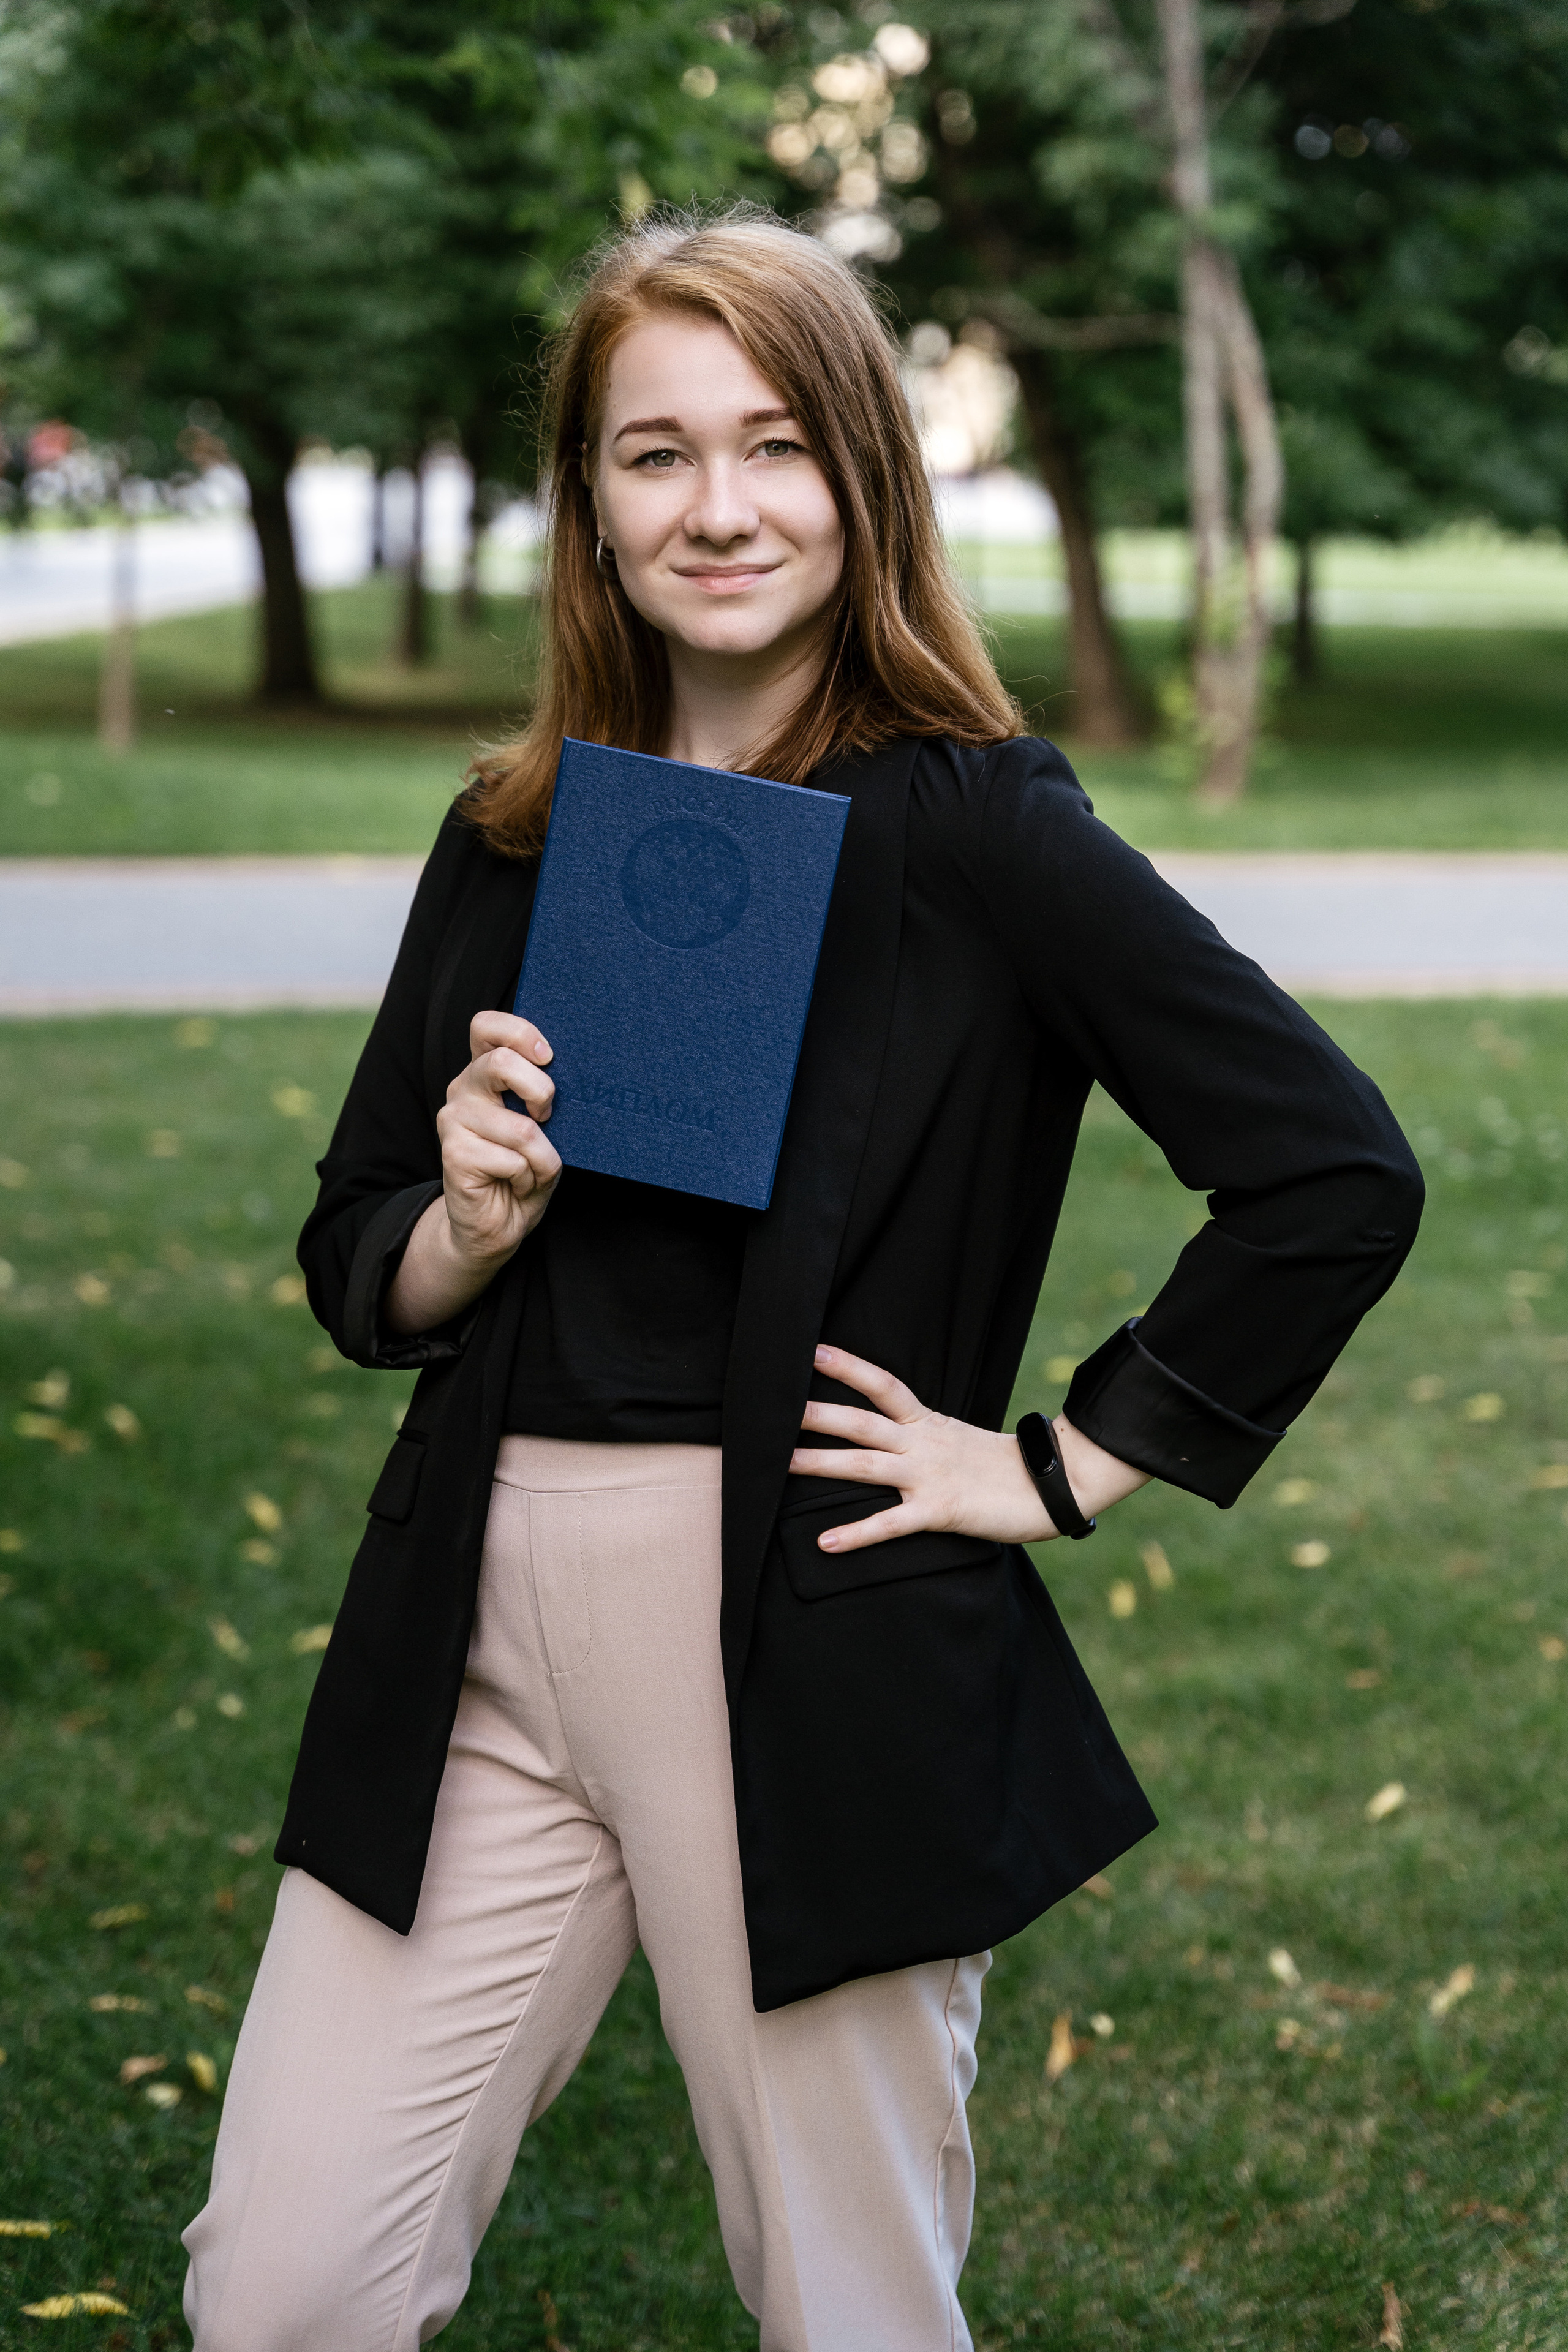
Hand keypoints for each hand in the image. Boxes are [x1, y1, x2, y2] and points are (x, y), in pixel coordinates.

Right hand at [385, 1011, 560, 1334]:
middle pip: (502, 1063)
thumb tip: (572, 1073)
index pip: (487, 1026)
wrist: (498, 1226)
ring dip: (543, 1159)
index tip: (548, 1057)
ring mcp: (454, 1121)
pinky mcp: (454, 1154)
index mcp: (485, 1074)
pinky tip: (516, 1185)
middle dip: (542, 1093)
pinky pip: (513, 1160)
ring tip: (532, 1171)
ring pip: (522, 1128)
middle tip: (548, 1119)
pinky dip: (529, 1178)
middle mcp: (464, 1089)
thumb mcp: (545, 1127)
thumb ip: (545, 1096)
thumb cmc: (526, 1171)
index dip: (520, 1032)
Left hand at [789, 1345, 1148, 1552]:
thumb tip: (895, 1438)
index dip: (848, 1368)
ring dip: (821, 1464)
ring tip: (780, 1462)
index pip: (884, 1386)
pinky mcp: (941, 1511)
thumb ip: (925, 1438)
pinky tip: (826, 1543)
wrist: (1055, 1486)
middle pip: (862, 1422)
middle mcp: (924, 1444)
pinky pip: (891, 1523)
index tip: (812, 1350)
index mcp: (929, 1424)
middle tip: (773, 1405)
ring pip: (866, 1465)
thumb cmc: (1005, 1468)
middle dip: (817, 1413)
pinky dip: (857, 1534)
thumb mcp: (960, 1441)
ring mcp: (930, 1476)